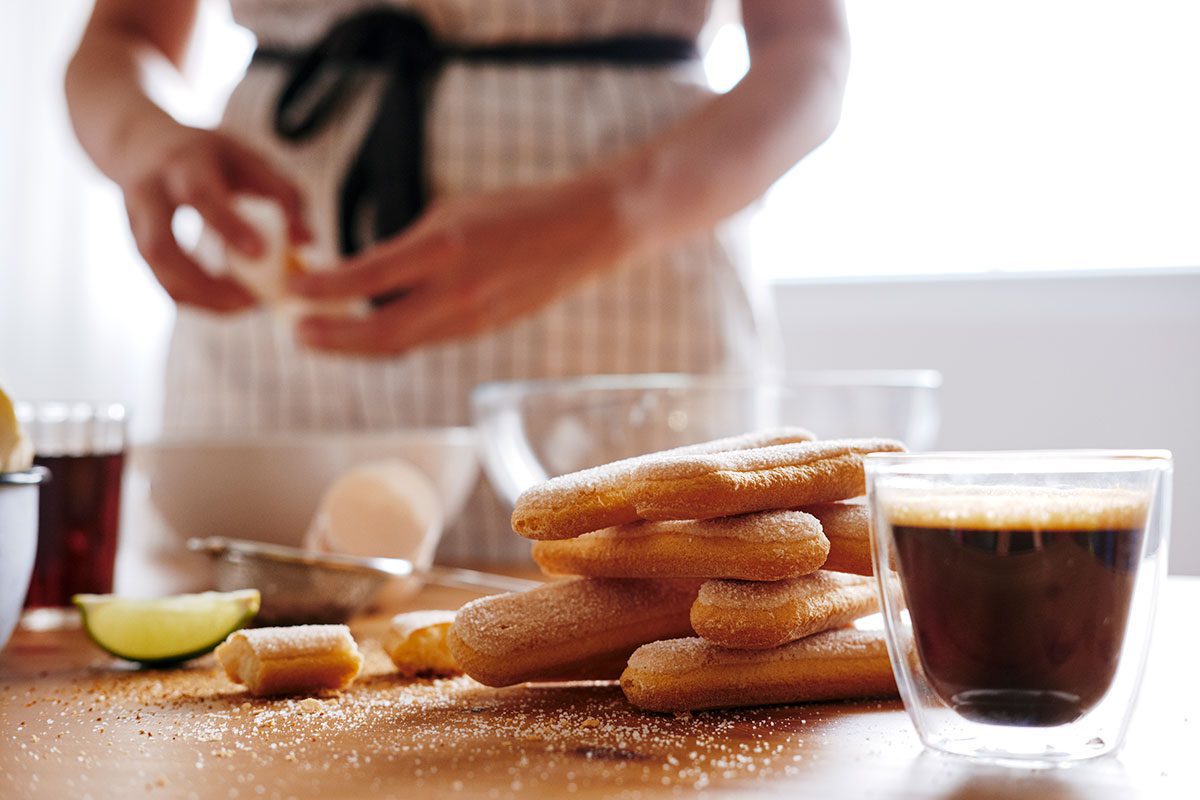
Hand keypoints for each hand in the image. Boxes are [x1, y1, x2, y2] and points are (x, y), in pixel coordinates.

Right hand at [119, 124, 311, 311]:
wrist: (139, 142)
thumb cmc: (209, 155)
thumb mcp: (248, 159)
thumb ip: (284, 194)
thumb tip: (307, 242)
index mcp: (184, 163)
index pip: (200, 195)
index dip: (228, 225)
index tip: (262, 253)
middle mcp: (150, 193)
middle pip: (162, 246)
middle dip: (204, 282)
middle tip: (251, 301)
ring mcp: (136, 221)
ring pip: (157, 271)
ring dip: (200, 298)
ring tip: (243, 306)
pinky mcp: (136, 244)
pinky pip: (161, 280)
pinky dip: (194, 298)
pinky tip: (224, 302)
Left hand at [289, 175, 628, 354]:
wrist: (583, 233)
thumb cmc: (517, 211)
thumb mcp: (452, 212)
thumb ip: (409, 247)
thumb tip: (366, 273)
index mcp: (445, 249)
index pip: (367, 277)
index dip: (323, 290)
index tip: (291, 291)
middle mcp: (457, 292)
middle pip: (380, 334)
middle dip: (332, 338)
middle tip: (296, 333)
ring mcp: (472, 319)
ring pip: (402, 345)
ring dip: (357, 345)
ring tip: (322, 336)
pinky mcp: (483, 331)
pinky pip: (427, 341)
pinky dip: (392, 341)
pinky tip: (371, 332)